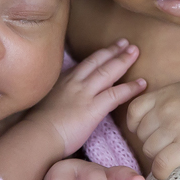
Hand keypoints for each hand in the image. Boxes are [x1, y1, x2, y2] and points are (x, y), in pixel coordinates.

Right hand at [27, 40, 146, 156]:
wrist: (37, 136)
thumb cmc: (37, 128)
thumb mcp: (45, 105)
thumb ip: (57, 99)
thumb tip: (62, 104)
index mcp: (62, 82)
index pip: (84, 65)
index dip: (98, 56)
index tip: (107, 50)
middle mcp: (74, 83)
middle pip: (97, 61)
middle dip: (113, 50)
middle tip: (126, 43)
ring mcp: (84, 94)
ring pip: (108, 72)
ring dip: (123, 60)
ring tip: (136, 52)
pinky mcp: (93, 108)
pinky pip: (116, 94)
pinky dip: (131, 87)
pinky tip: (142, 83)